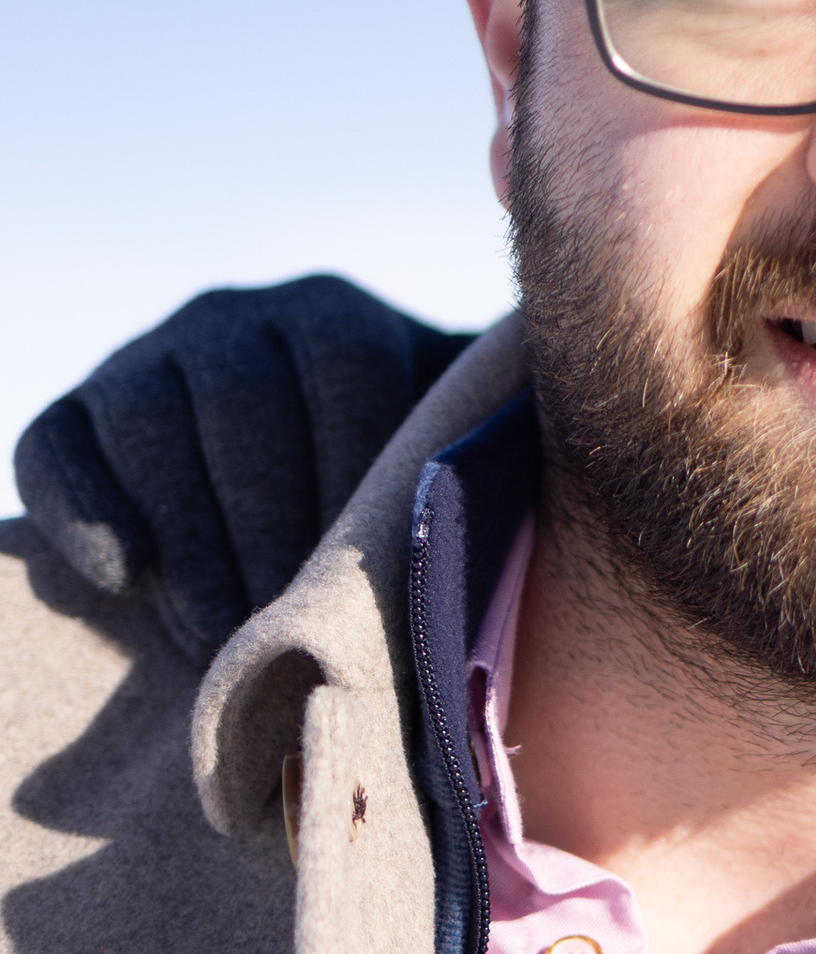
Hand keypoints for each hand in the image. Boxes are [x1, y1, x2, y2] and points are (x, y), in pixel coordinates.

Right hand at [12, 277, 474, 665]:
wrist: (298, 523)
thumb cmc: (408, 508)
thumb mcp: (460, 465)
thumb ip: (507, 453)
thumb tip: (620, 452)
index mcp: (342, 319)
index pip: (350, 368)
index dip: (359, 470)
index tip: (376, 572)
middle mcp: (238, 316)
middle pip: (246, 405)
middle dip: (268, 525)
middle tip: (290, 629)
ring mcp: (148, 358)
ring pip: (151, 426)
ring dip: (187, 538)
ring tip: (219, 636)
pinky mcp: (75, 414)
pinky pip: (57, 447)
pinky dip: (83, 508)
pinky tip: (124, 577)